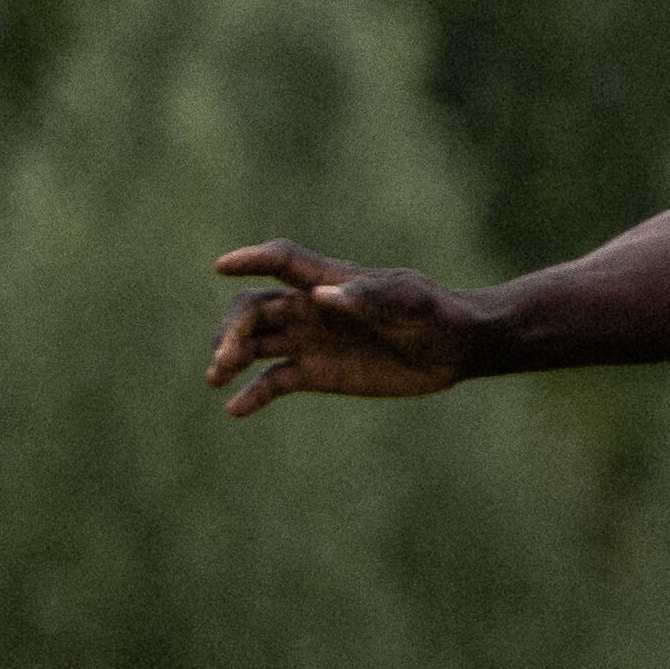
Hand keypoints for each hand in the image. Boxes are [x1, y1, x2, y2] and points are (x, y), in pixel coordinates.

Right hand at [207, 244, 482, 412]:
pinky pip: (273, 381)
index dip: (252, 260)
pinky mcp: (315, 372)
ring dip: (230, 356)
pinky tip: (235, 409)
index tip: (222, 267)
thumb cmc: (434, 314)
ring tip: (217, 376)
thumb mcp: (410, 303)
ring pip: (254, 343)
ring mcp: (308, 340)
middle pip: (254, 309)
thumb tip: (321, 295)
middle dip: (233, 328)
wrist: (452, 350)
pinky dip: (252, 394)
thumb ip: (370, 297)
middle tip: (227, 357)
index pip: (282, 262)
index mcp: (329, 280)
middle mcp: (308, 308)